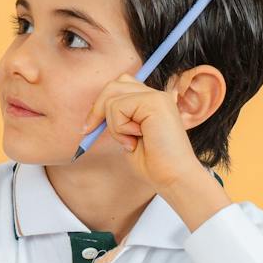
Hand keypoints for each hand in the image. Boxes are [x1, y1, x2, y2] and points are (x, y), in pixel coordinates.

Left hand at [84, 73, 229, 228]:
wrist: (173, 177)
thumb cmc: (153, 163)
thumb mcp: (127, 136)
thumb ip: (118, 119)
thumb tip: (94, 112)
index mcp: (151, 101)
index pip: (119, 87)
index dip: (101, 105)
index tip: (88, 128)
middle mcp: (156, 95)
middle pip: (113, 85)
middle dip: (97, 109)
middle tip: (90, 131)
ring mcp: (157, 96)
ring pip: (113, 97)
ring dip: (113, 124)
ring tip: (129, 141)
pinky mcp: (155, 102)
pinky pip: (118, 107)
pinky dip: (119, 127)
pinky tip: (136, 139)